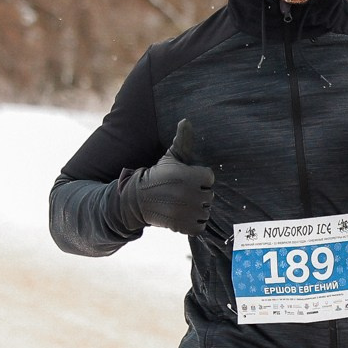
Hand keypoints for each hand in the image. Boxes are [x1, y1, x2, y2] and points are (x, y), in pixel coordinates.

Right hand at [131, 119, 215, 233]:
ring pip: (206, 212)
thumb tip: (186, 120)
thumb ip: (182, 140)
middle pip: (209, 196)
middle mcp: (188, 194)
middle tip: (183, 193)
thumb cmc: (159, 175)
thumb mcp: (170, 157)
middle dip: (199, 195)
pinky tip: (183, 216)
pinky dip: (194, 224)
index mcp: (188, 176)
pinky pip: (200, 227)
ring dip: (197, 210)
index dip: (199, 178)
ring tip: (182, 204)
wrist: (138, 199)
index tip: (187, 179)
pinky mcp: (182, 226)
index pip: (209, 178)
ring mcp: (185, 212)